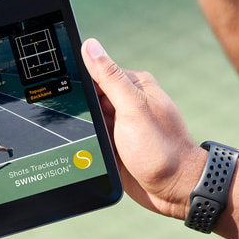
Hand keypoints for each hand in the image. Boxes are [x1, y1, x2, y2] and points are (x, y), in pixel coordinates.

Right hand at [82, 38, 203, 219]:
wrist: (175, 191)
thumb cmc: (161, 150)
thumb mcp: (133, 108)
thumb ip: (110, 77)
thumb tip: (90, 46)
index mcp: (134, 86)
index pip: (97, 71)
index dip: (79, 79)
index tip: (63, 87)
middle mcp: (127, 103)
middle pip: (89, 96)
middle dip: (79, 107)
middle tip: (76, 122)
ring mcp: (121, 125)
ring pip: (88, 119)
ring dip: (81, 127)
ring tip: (86, 139)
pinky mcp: (116, 145)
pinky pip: (92, 139)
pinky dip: (86, 142)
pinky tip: (83, 149)